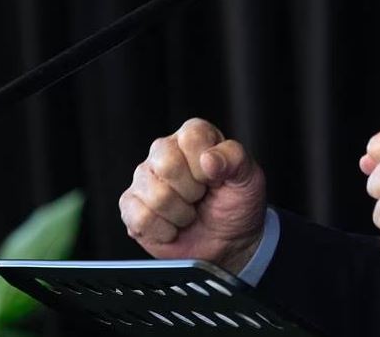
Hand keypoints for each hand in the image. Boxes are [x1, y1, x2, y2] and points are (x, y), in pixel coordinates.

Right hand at [118, 118, 266, 274]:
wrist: (227, 242)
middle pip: (167, 164)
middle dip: (193, 191)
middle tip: (201, 196)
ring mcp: (144, 179)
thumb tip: (209, 158)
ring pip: (155, 195)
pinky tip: (173, 226)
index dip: (207, 164)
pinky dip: (165, 230)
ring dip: (181, 214)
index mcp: (193, 137)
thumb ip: (235, 159)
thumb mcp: (248, 178)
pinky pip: (141, 218)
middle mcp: (164, 152)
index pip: (191, 137)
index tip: (216, 178)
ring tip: (189, 212)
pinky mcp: (131, 206)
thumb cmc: (236, 203)